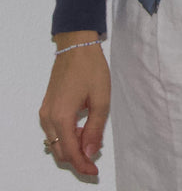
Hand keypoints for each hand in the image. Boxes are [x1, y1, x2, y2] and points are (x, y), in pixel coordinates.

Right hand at [39, 34, 110, 175]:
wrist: (76, 45)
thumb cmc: (90, 68)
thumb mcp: (101, 99)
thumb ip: (95, 129)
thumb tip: (90, 153)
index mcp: (62, 116)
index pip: (70, 152)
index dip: (83, 165)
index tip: (95, 171)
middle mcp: (48, 117)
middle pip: (60, 151)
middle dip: (78, 158)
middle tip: (96, 159)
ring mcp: (45, 112)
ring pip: (56, 142)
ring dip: (72, 147)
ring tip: (92, 139)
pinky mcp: (47, 106)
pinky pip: (54, 131)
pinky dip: (67, 136)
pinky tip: (82, 128)